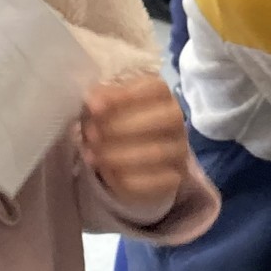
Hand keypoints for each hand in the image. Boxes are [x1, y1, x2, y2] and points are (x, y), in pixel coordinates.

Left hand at [82, 75, 188, 221]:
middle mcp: (176, 119)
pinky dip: (125, 178)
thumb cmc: (114, 120)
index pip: (155, 88)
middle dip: (120, 127)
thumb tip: (94, 101)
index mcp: (161, 94)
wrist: (128, 153)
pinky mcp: (174, 178)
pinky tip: (105, 173)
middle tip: (90, 135)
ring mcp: (179, 150)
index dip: (125, 96)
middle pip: (161, 119)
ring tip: (91, 155)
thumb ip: (101, 100)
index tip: (94, 107)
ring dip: (118, 155)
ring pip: (156, 152)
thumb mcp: (105, 106)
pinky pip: (154, 181)